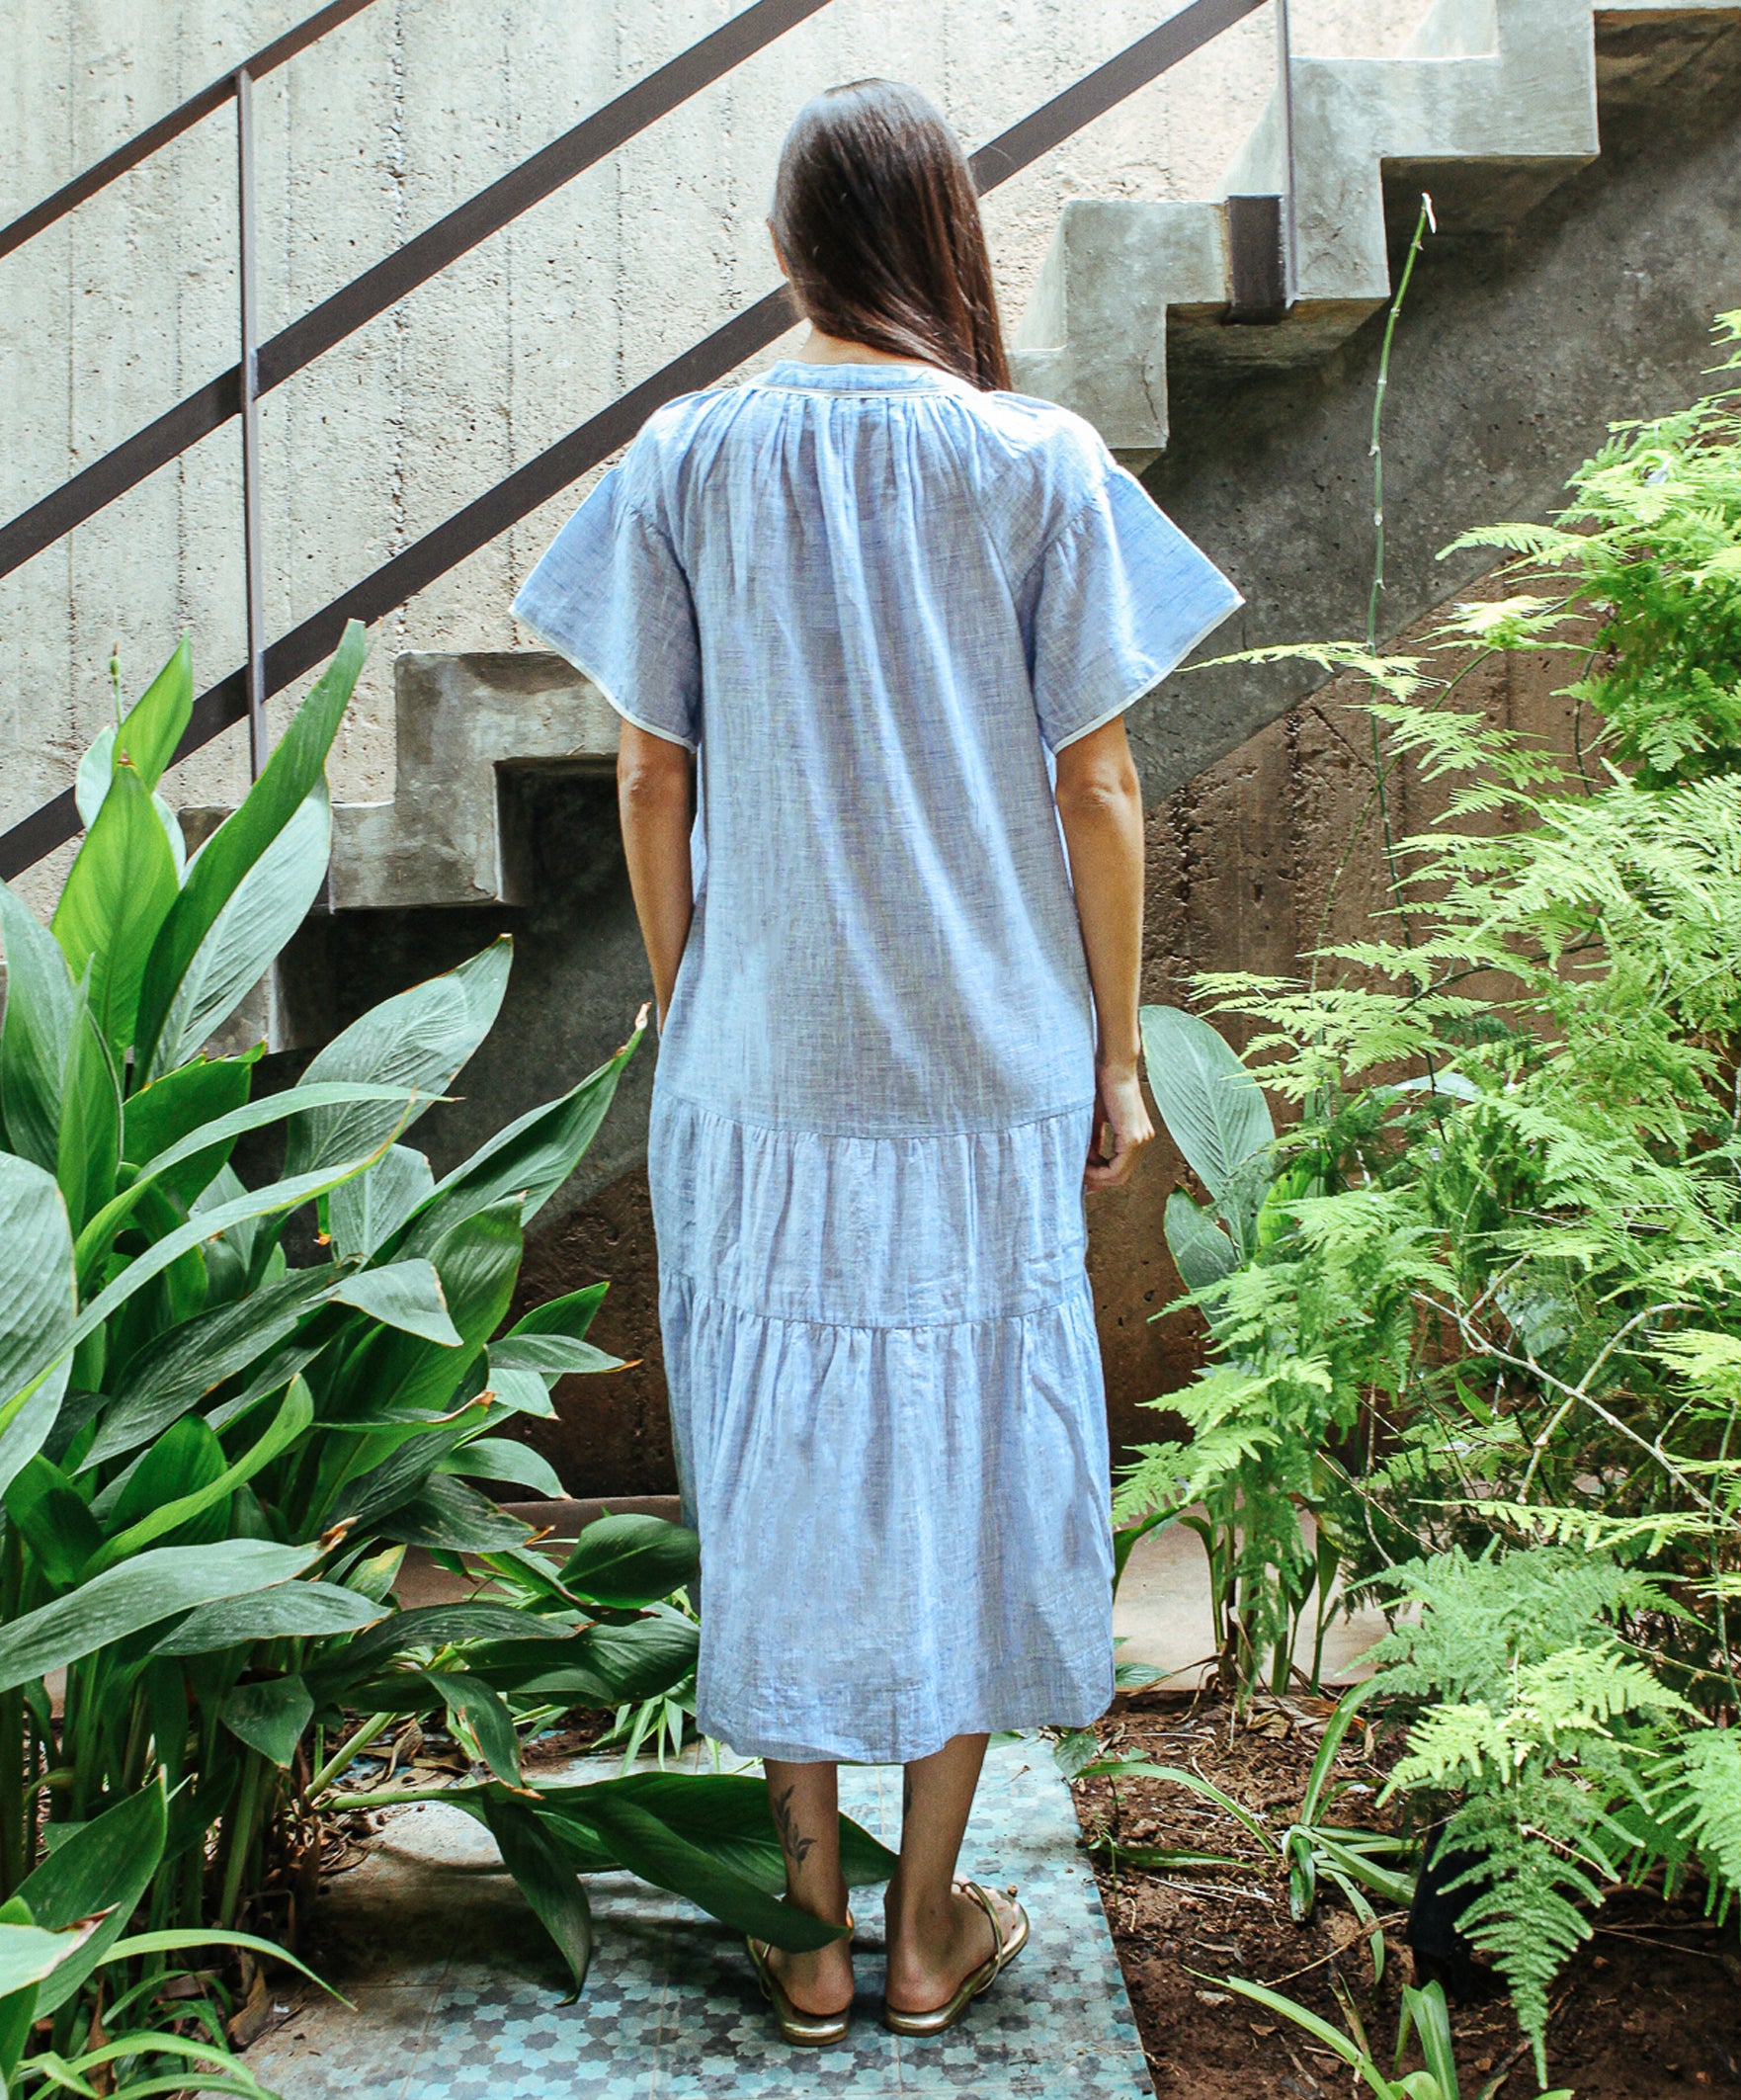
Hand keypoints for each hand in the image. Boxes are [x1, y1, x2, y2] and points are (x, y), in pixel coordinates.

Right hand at [1085, 1061, 1152, 1191]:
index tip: (1080, 1178)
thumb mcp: (1095, 1120)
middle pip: (1120, 1178)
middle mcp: (1143, 1140)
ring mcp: (1141, 1141)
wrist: (1112, 1066)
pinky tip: (1082, 1164)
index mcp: (1137, 1135)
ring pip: (1117, 1177)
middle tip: (1076, 1177)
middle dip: (1096, 1180)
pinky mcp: (1133, 1139)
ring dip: (1094, 1176)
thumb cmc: (1101, 1086)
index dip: (1099, 1178)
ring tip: (1077, 1167)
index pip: (1121, 1169)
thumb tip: (1084, 1164)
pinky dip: (1097, 1172)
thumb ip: (1093, 1142)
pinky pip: (1115, 1169)